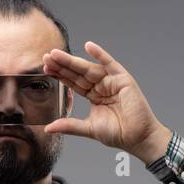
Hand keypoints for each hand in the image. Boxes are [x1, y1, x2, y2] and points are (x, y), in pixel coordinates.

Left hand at [42, 41, 171, 163]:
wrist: (137, 138)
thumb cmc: (118, 134)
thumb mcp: (88, 128)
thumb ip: (69, 126)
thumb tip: (48, 128)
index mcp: (94, 96)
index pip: (74, 83)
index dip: (60, 76)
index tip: (45, 69)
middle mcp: (102, 86)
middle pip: (78, 74)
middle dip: (62, 66)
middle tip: (46, 58)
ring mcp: (112, 81)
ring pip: (89, 68)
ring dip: (73, 60)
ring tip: (56, 54)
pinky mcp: (123, 79)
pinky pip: (110, 63)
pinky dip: (100, 54)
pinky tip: (88, 46)